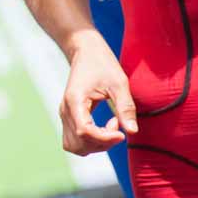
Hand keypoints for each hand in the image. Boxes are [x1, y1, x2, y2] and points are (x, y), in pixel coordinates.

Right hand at [60, 34, 137, 155]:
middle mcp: (65, 111)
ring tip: (110, 127)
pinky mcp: (69, 117)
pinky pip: (75, 140)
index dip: (105, 139)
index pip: (85, 132)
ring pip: (75, 146)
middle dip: (102, 143)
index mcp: (75, 101)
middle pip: (79, 144)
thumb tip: (132, 132)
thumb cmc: (102, 64)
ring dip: (95, 145)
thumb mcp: (119, 83)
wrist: (86, 52)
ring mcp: (64, 115)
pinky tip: (104, 127)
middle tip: (117, 126)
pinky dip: (90, 141)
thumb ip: (125, 107)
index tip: (121, 133)